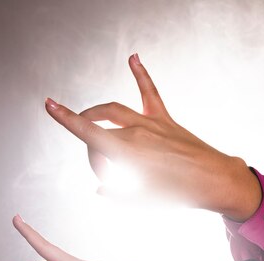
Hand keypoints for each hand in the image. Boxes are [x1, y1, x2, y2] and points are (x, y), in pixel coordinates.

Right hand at [44, 53, 260, 221]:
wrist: (214, 181)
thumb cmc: (179, 194)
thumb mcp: (142, 200)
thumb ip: (116, 195)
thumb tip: (101, 190)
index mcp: (127, 153)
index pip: (88, 132)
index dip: (65, 118)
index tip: (49, 104)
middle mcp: (136, 131)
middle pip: (99, 129)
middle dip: (92, 149)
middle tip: (103, 173)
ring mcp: (151, 122)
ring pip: (113, 110)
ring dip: (97, 114)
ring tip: (90, 120)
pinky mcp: (165, 119)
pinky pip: (149, 92)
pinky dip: (140, 74)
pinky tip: (133, 57)